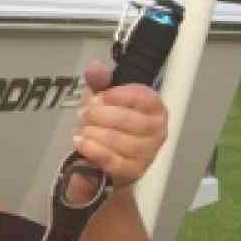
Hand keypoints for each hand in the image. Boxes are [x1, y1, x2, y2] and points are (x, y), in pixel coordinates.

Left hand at [74, 61, 169, 189]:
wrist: (103, 161)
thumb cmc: (108, 126)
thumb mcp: (102, 99)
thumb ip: (99, 81)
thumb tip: (94, 68)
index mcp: (154, 108)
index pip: (143, 97)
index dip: (118, 95)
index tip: (101, 96)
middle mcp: (157, 130)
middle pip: (128, 120)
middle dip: (99, 116)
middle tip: (84, 115)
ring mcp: (147, 153)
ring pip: (118, 140)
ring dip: (94, 133)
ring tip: (83, 130)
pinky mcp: (133, 172)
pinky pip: (113, 161)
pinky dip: (94, 150)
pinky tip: (83, 143)